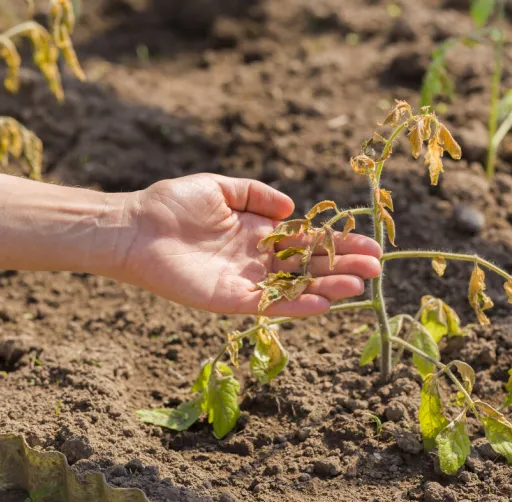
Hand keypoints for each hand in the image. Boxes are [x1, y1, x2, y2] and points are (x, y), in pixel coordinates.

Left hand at [120, 173, 380, 315]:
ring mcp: (247, 281)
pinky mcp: (231, 299)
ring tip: (360, 285)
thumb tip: (292, 209)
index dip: (338, 243)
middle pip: (310, 266)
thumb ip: (257, 194)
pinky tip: (324, 301)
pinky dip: (297, 305)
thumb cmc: (172, 203)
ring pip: (297, 288)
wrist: (134, 227)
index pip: (308, 242)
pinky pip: (270, 305)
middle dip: (343, 266)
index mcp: (259, 234)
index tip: (368, 244)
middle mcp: (258, 260)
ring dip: (329, 287)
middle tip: (377, 268)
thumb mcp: (222, 187)